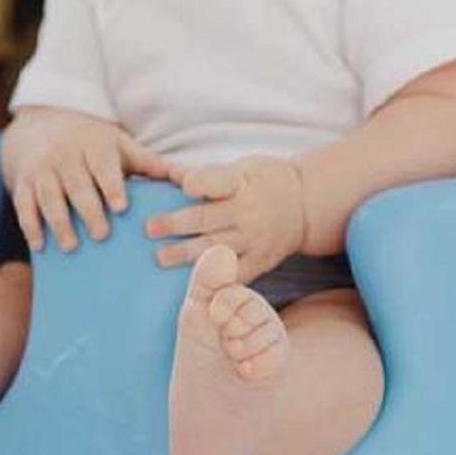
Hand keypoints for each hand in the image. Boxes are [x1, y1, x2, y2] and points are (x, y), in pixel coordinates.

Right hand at [3, 110, 178, 252]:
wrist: (42, 126)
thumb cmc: (93, 144)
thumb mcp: (121, 146)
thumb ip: (152, 165)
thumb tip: (191, 180)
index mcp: (93, 145)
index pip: (102, 164)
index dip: (111, 185)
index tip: (121, 207)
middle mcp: (64, 155)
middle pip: (76, 183)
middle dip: (88, 209)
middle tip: (102, 235)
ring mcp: (41, 169)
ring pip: (48, 195)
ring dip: (58, 221)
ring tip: (71, 246)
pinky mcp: (21, 182)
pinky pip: (23, 204)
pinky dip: (30, 225)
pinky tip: (40, 247)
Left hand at [144, 156, 307, 281]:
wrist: (305, 206)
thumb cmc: (262, 182)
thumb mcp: (242, 168)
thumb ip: (206, 174)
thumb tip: (168, 174)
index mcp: (243, 183)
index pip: (220, 181)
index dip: (201, 182)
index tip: (183, 185)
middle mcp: (248, 212)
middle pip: (209, 218)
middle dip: (178, 223)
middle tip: (150, 228)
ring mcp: (254, 240)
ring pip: (216, 248)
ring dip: (186, 254)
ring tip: (160, 257)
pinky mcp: (259, 263)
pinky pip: (234, 275)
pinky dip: (214, 281)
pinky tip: (190, 286)